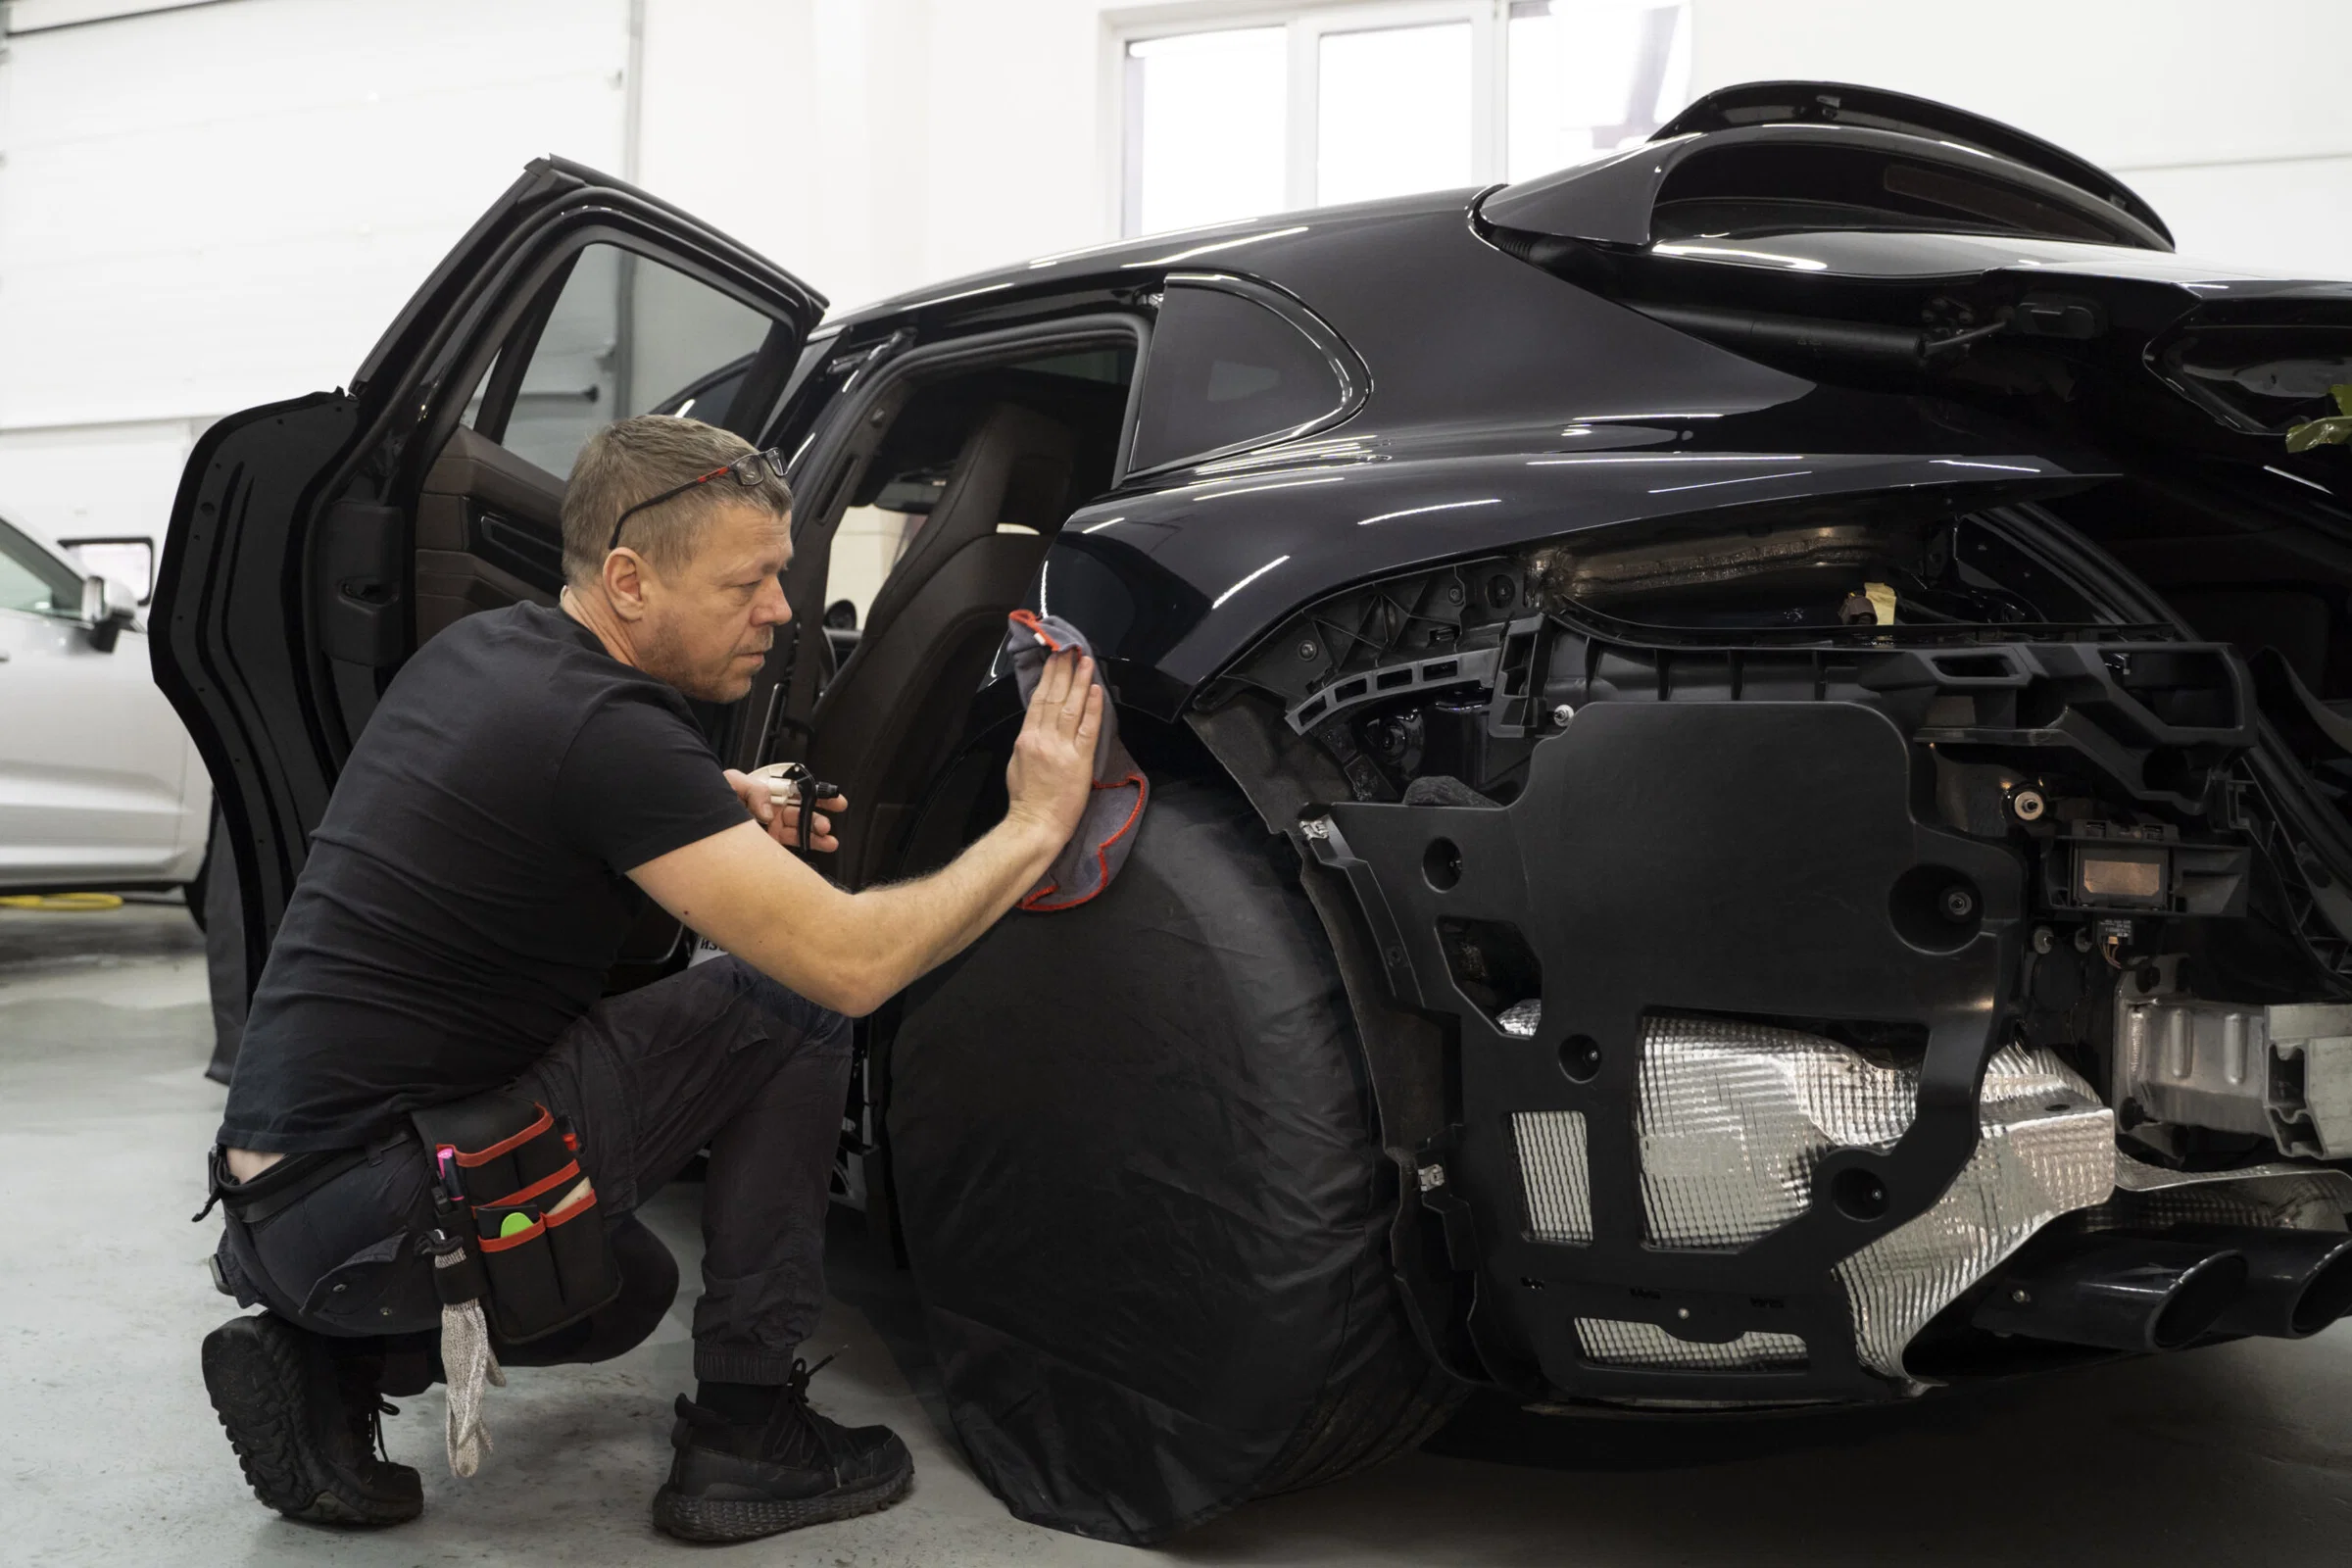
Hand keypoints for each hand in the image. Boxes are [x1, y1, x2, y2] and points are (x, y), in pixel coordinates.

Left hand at [725, 768, 847, 852]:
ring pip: (798, 833)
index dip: (819, 796)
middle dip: (817, 820)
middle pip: (802, 815)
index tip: (835, 801)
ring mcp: (768, 832)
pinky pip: (787, 849)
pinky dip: (802, 851)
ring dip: (815, 837)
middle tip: (825, 826)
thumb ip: (753, 790)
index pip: (799, 793)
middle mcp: (771, 813)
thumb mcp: (732, 783)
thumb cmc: (713, 798)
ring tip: (828, 842)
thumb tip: (768, 812)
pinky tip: (814, 852)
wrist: (695, 819)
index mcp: (768, 794)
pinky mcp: (764, 847)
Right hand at [1004, 649, 1101, 847]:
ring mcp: (1062, 748)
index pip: (1038, 700)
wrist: (1036, 824)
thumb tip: (1036, 723)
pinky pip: (1087, 728)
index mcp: (1026, 738)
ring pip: (1071, 707)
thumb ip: (1028, 740)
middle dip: (1063, 670)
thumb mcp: (1016, 763)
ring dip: (1079, 681)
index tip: (1054, 658)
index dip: (1048, 676)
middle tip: (1070, 649)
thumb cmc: (1026, 799)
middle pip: (1054, 697)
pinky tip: (1095, 689)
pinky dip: (1092, 707)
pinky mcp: (1079, 760)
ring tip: (1085, 660)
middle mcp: (1043, 738)